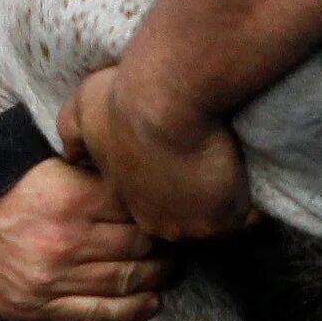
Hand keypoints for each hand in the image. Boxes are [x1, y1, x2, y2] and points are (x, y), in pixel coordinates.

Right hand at [0, 157, 173, 320]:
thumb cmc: (1, 192)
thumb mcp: (44, 167)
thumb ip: (87, 172)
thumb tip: (130, 171)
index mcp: (71, 197)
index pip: (134, 206)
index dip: (157, 208)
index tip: (170, 208)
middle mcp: (68, 239)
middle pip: (138, 245)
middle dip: (165, 245)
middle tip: (180, 241)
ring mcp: (57, 278)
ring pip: (125, 280)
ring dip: (157, 276)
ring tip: (171, 269)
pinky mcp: (43, 308)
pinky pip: (99, 312)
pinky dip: (132, 310)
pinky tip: (152, 302)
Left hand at [57, 66, 252, 240]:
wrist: (168, 95)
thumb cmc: (123, 97)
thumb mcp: (84, 110)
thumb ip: (75, 132)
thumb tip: (70, 151)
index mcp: (128, 200)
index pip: (152, 206)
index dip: (169, 184)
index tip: (179, 162)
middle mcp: (159, 221)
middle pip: (183, 219)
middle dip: (196, 199)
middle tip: (206, 165)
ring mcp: (193, 224)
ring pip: (213, 220)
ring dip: (223, 199)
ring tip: (230, 168)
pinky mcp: (226, 217)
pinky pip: (247, 217)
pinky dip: (251, 198)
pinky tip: (249, 173)